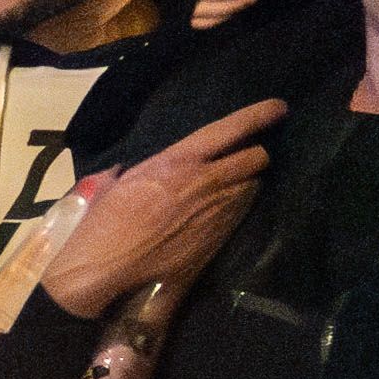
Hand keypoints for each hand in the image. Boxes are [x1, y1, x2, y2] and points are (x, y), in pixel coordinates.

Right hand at [39, 99, 284, 321]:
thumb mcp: (117, 183)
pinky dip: (235, 209)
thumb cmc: (99, 224)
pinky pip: (240, 215)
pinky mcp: (219, 240)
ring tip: (229, 189)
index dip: (259, 115)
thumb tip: (139, 170)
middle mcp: (206, 182)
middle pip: (256, 158)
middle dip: (253, 156)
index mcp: (178, 161)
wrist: (103, 270)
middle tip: (243, 159)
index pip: (230, 129)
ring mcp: (217, 213)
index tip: (279, 108)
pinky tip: (218, 215)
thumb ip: (146, 171)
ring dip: (244, 184)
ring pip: (252, 187)